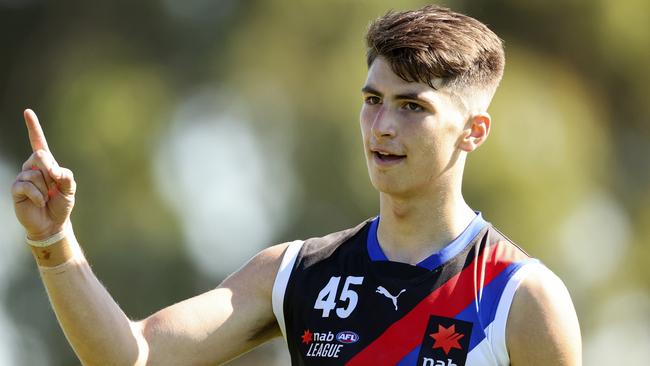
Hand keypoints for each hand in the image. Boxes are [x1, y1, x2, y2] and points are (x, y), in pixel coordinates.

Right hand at [12, 109, 75, 239]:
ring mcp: (23, 177)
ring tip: (45, 197)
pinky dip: (38, 196)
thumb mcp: (70, 188)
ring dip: (45, 188)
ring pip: (36, 174)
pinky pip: (28, 186)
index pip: (38, 142)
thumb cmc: (61, 204)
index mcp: (46, 164)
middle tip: (53, 186)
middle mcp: (32, 167)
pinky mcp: (16, 189)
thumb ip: (65, 175)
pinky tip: (39, 203)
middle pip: (40, 156)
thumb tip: (52, 170)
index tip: (27, 112)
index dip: (33, 127)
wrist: (52, 223)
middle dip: (51, 171)